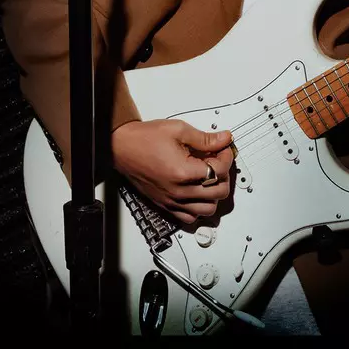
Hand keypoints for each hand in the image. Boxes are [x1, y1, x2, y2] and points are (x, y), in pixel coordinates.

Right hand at [111, 118, 235, 225]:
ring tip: (210, 177)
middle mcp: (178, 191)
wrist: (122, 147)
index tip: (223, 148)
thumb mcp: (178, 130)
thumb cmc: (144, 139)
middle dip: (224, 174)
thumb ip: (205, 138)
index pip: (219, 171)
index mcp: (183, 172)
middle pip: (219, 192)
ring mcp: (172, 201)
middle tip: (218, 160)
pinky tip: (198, 192)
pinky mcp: (166, 205)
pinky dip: (199, 208)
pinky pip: (190, 218)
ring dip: (214, 193)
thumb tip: (224, 139)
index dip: (226, 156)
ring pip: (208, 209)